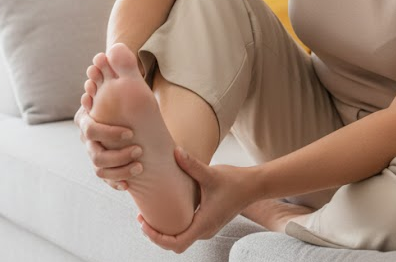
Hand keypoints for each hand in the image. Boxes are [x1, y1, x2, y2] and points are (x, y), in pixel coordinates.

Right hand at [76, 53, 143, 190]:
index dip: (109, 133)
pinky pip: (106, 179)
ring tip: (140, 165)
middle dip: (116, 154)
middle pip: (94, 153)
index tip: (131, 133)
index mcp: (88, 117)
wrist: (131, 112)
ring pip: (100, 169)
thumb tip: (114, 48)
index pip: (91, 128)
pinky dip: (117, 182)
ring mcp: (96, 152)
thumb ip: (121, 65)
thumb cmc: (128, 95)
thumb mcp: (127, 81)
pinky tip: (129, 184)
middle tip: (139, 149)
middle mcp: (89, 138)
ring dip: (119, 169)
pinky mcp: (106, 166)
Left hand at [138, 147, 258, 253]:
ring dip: (163, 232)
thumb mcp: (211, 173)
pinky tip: (164, 211)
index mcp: (204, 224)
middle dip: (155, 235)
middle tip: (141, 218)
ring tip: (148, 216)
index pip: (175, 243)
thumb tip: (174, 151)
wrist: (254, 185)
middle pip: (175, 245)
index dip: (156, 237)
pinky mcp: (208, 222)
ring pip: (180, 239)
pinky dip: (172, 227)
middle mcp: (205, 230)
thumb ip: (191, 164)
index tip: (143, 222)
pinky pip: (186, 231)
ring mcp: (207, 228)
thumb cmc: (234, 181)